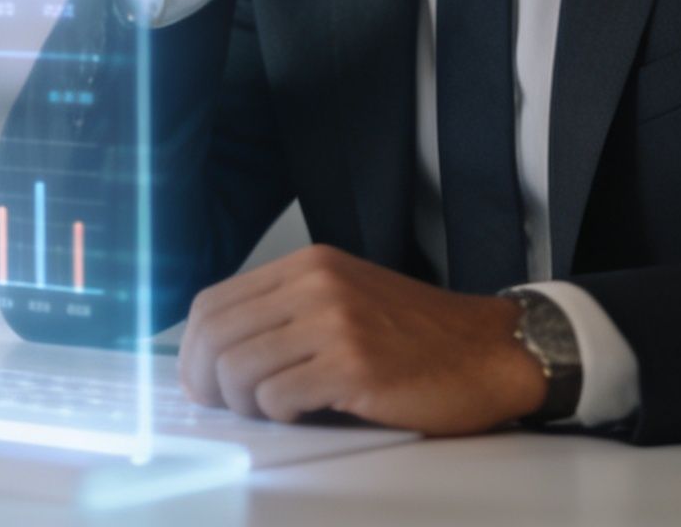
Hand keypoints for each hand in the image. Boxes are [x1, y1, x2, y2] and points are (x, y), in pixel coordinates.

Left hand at [176, 245, 547, 435]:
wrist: (488, 351)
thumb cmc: (419, 337)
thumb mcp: (346, 299)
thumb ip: (288, 313)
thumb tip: (219, 356)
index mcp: (308, 266)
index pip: (212, 302)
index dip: (192, 351)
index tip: (200, 381)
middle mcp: (316, 284)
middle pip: (215, 335)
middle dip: (206, 383)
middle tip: (225, 407)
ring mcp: (334, 321)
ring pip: (238, 369)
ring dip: (245, 404)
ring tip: (276, 410)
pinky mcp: (352, 364)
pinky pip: (277, 396)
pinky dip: (280, 415)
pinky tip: (308, 411)